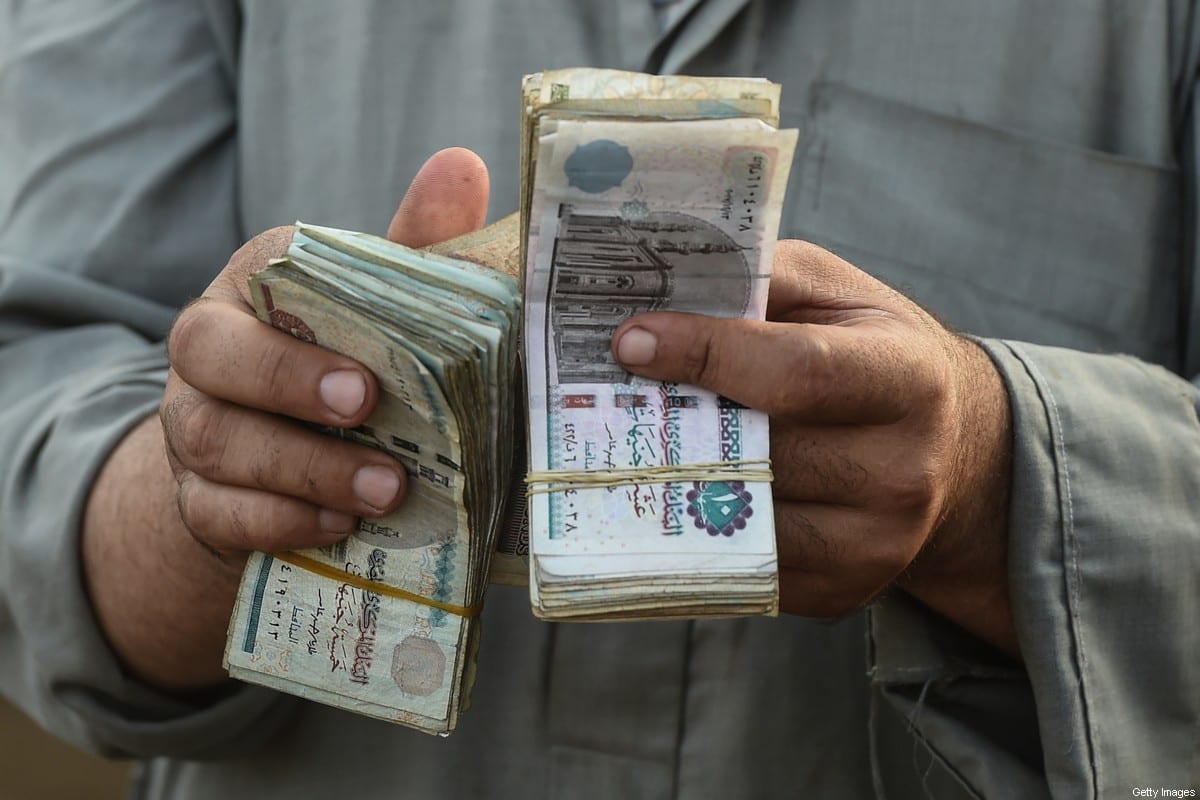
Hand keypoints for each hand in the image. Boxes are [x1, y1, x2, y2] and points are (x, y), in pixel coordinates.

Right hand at [82, 148, 491, 687]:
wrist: (284, 458)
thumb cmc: (348, 361)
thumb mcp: (382, 305)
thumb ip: (416, 246)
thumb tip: (462, 164)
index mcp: (256, 288)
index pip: (260, 277)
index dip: (307, 316)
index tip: (370, 366)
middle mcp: (209, 350)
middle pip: (207, 353)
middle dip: (284, 382)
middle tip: (364, 407)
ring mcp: (194, 426)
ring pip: (212, 441)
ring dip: (301, 467)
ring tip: (385, 488)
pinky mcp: (197, 498)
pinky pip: (217, 512)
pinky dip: (280, 520)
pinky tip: (342, 524)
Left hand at [611, 240, 1016, 655]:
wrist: (945, 448)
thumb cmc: (868, 352)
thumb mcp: (831, 293)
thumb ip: (756, 281)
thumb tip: (656, 295)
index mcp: (907, 379)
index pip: (797, 372)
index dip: (706, 354)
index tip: (631, 341)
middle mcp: (904, 472)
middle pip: (760, 452)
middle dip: (675, 420)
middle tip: (609, 394)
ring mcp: (875, 545)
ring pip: (739, 516)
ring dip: (674, 479)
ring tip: (634, 440)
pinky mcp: (839, 592)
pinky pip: (741, 565)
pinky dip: (694, 528)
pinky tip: (672, 489)